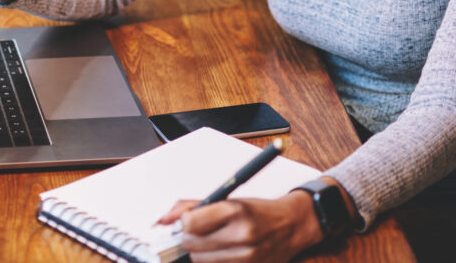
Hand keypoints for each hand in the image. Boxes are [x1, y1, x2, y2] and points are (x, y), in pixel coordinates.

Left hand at [155, 192, 321, 261]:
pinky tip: (220, 253)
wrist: (292, 226)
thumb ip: (192, 206)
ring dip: (200, 252)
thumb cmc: (259, 211)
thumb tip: (163, 219)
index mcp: (236, 211)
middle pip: (192, 245)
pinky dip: (213, 262)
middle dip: (188, 238)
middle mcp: (243, 236)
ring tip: (211, 242)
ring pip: (201, 261)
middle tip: (196, 232)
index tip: (187, 220)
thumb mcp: (227, 199)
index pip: (191, 223)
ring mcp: (248, 257)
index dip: (183, 222)